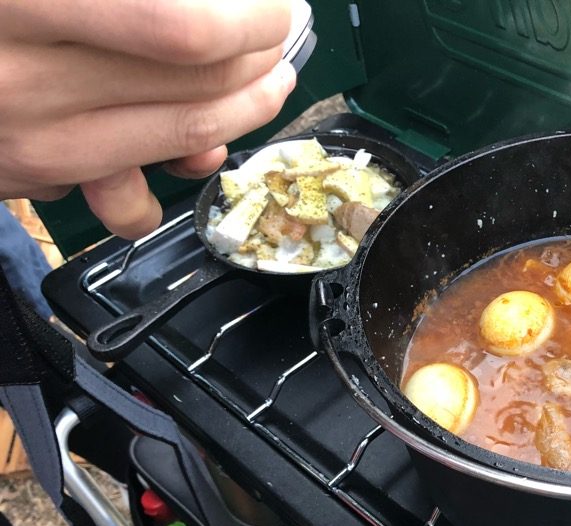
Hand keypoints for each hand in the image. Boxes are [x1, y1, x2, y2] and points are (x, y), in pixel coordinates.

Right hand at [0, 0, 297, 238]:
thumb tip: (218, 4)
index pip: (180, 27)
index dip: (250, 16)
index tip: (275, 4)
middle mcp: (21, 72)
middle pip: (195, 78)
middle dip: (260, 54)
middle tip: (278, 29)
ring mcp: (28, 135)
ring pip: (184, 136)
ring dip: (246, 109)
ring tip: (269, 78)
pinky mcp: (30, 172)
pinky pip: (132, 196)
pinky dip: (182, 164)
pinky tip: (202, 140)